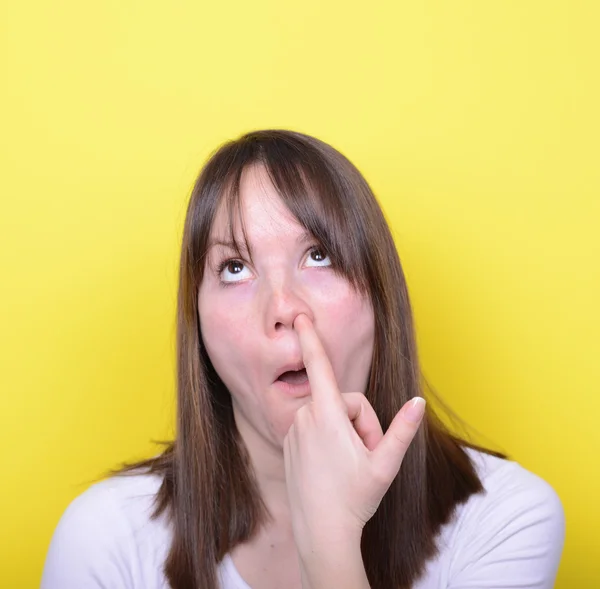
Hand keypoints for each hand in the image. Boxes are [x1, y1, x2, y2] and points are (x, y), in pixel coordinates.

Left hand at [283, 313, 425, 552]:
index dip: (310, 339)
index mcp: (327, 416)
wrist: (320, 533)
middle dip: (360, 421)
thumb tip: (418, 402)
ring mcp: (294, 431)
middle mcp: (305, 418)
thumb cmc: (354, 499)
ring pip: (329, 414)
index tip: (300, 316)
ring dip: (344, 432)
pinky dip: (326, 439)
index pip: (319, 367)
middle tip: (366, 454)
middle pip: (343, 400)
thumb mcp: (384, 465)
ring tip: (348, 463)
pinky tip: (330, 467)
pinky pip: (314, 427)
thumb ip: (402, 430)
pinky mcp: (288, 443)